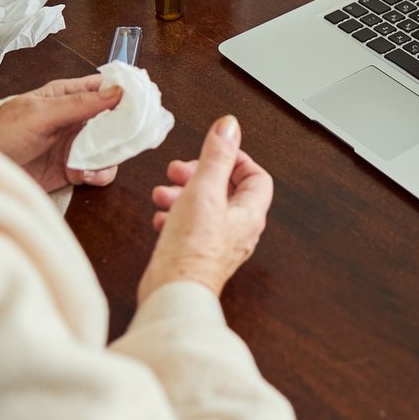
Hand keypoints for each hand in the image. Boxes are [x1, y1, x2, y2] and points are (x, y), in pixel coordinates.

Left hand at [0, 76, 121, 191]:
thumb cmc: (1, 133)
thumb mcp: (40, 114)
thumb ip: (79, 104)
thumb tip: (116, 92)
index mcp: (67, 95)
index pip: (104, 87)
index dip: (125, 91)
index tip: (143, 100)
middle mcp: (76, 119)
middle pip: (116, 120)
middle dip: (125, 129)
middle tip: (128, 138)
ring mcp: (76, 145)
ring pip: (112, 147)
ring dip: (111, 156)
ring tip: (95, 163)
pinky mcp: (74, 169)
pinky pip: (100, 170)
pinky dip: (99, 174)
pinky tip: (86, 175)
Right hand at [138, 115, 273, 301]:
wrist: (173, 293)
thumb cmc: (191, 251)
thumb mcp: (203, 191)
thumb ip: (217, 156)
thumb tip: (229, 126)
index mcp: (249, 213)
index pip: (257, 177)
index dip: (236, 159)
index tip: (214, 152)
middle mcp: (239, 230)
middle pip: (226, 190)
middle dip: (200, 174)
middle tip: (179, 170)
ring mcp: (219, 243)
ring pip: (204, 207)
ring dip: (182, 194)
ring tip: (163, 193)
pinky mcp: (198, 254)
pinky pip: (190, 227)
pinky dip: (175, 216)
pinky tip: (161, 218)